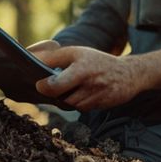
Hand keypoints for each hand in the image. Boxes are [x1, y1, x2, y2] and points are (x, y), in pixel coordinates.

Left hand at [28, 41, 145, 110]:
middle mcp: (90, 85)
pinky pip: (82, 109)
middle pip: (62, 98)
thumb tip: (31, 59)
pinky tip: (81, 93)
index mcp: (81, 69)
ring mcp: (97, 97)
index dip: (45, 87)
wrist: (129, 74)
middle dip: (55, 94)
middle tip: (52, 87)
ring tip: (70, 87)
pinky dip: (78, 103)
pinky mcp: (102, 106)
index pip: (56, 85)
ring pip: (71, 105)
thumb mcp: (76, 53)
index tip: (39, 84)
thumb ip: (53, 57)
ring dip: (67, 99)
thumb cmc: (96, 60)